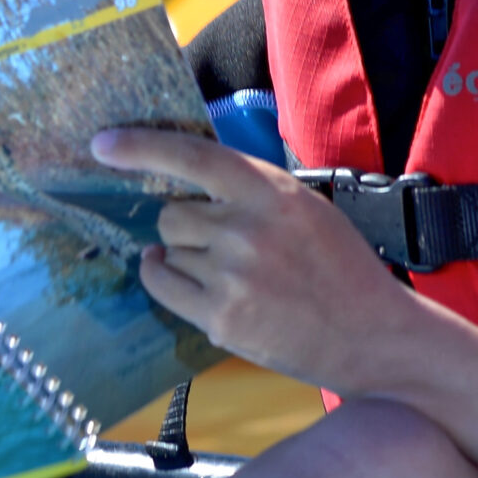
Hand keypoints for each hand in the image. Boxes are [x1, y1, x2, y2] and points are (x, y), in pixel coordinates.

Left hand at [92, 129, 419, 390]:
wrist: (374, 334)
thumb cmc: (341, 267)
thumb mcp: (306, 208)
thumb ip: (252, 193)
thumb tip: (188, 186)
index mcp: (271, 193)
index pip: (192, 157)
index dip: (141, 147)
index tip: (103, 143)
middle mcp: (247, 230)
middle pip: (171, 215)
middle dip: (184, 226)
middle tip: (219, 242)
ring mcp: (232, 278)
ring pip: (168, 252)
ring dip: (185, 258)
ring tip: (227, 272)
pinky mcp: (222, 320)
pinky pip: (164, 287)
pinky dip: (165, 279)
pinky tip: (185, 279)